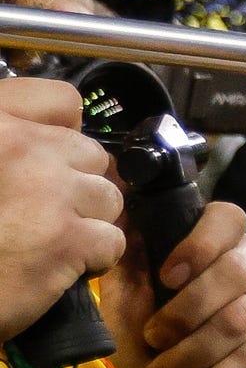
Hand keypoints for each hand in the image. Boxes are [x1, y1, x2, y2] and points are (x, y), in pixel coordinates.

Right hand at [0, 76, 123, 340]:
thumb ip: (13, 141)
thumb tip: (68, 131)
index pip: (62, 101)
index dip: (64, 135)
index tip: (48, 164)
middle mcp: (21, 146)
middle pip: (92, 155)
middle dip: (76, 185)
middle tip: (42, 213)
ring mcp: (46, 190)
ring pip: (107, 198)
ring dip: (87, 222)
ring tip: (47, 241)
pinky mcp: (64, 238)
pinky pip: (111, 241)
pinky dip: (92, 260)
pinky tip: (55, 267)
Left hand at [103, 203, 245, 367]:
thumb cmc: (144, 332)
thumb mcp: (124, 295)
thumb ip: (125, 258)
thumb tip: (118, 214)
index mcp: (217, 239)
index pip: (226, 219)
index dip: (199, 246)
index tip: (165, 278)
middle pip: (236, 271)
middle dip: (186, 311)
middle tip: (152, 339)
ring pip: (241, 319)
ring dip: (192, 354)